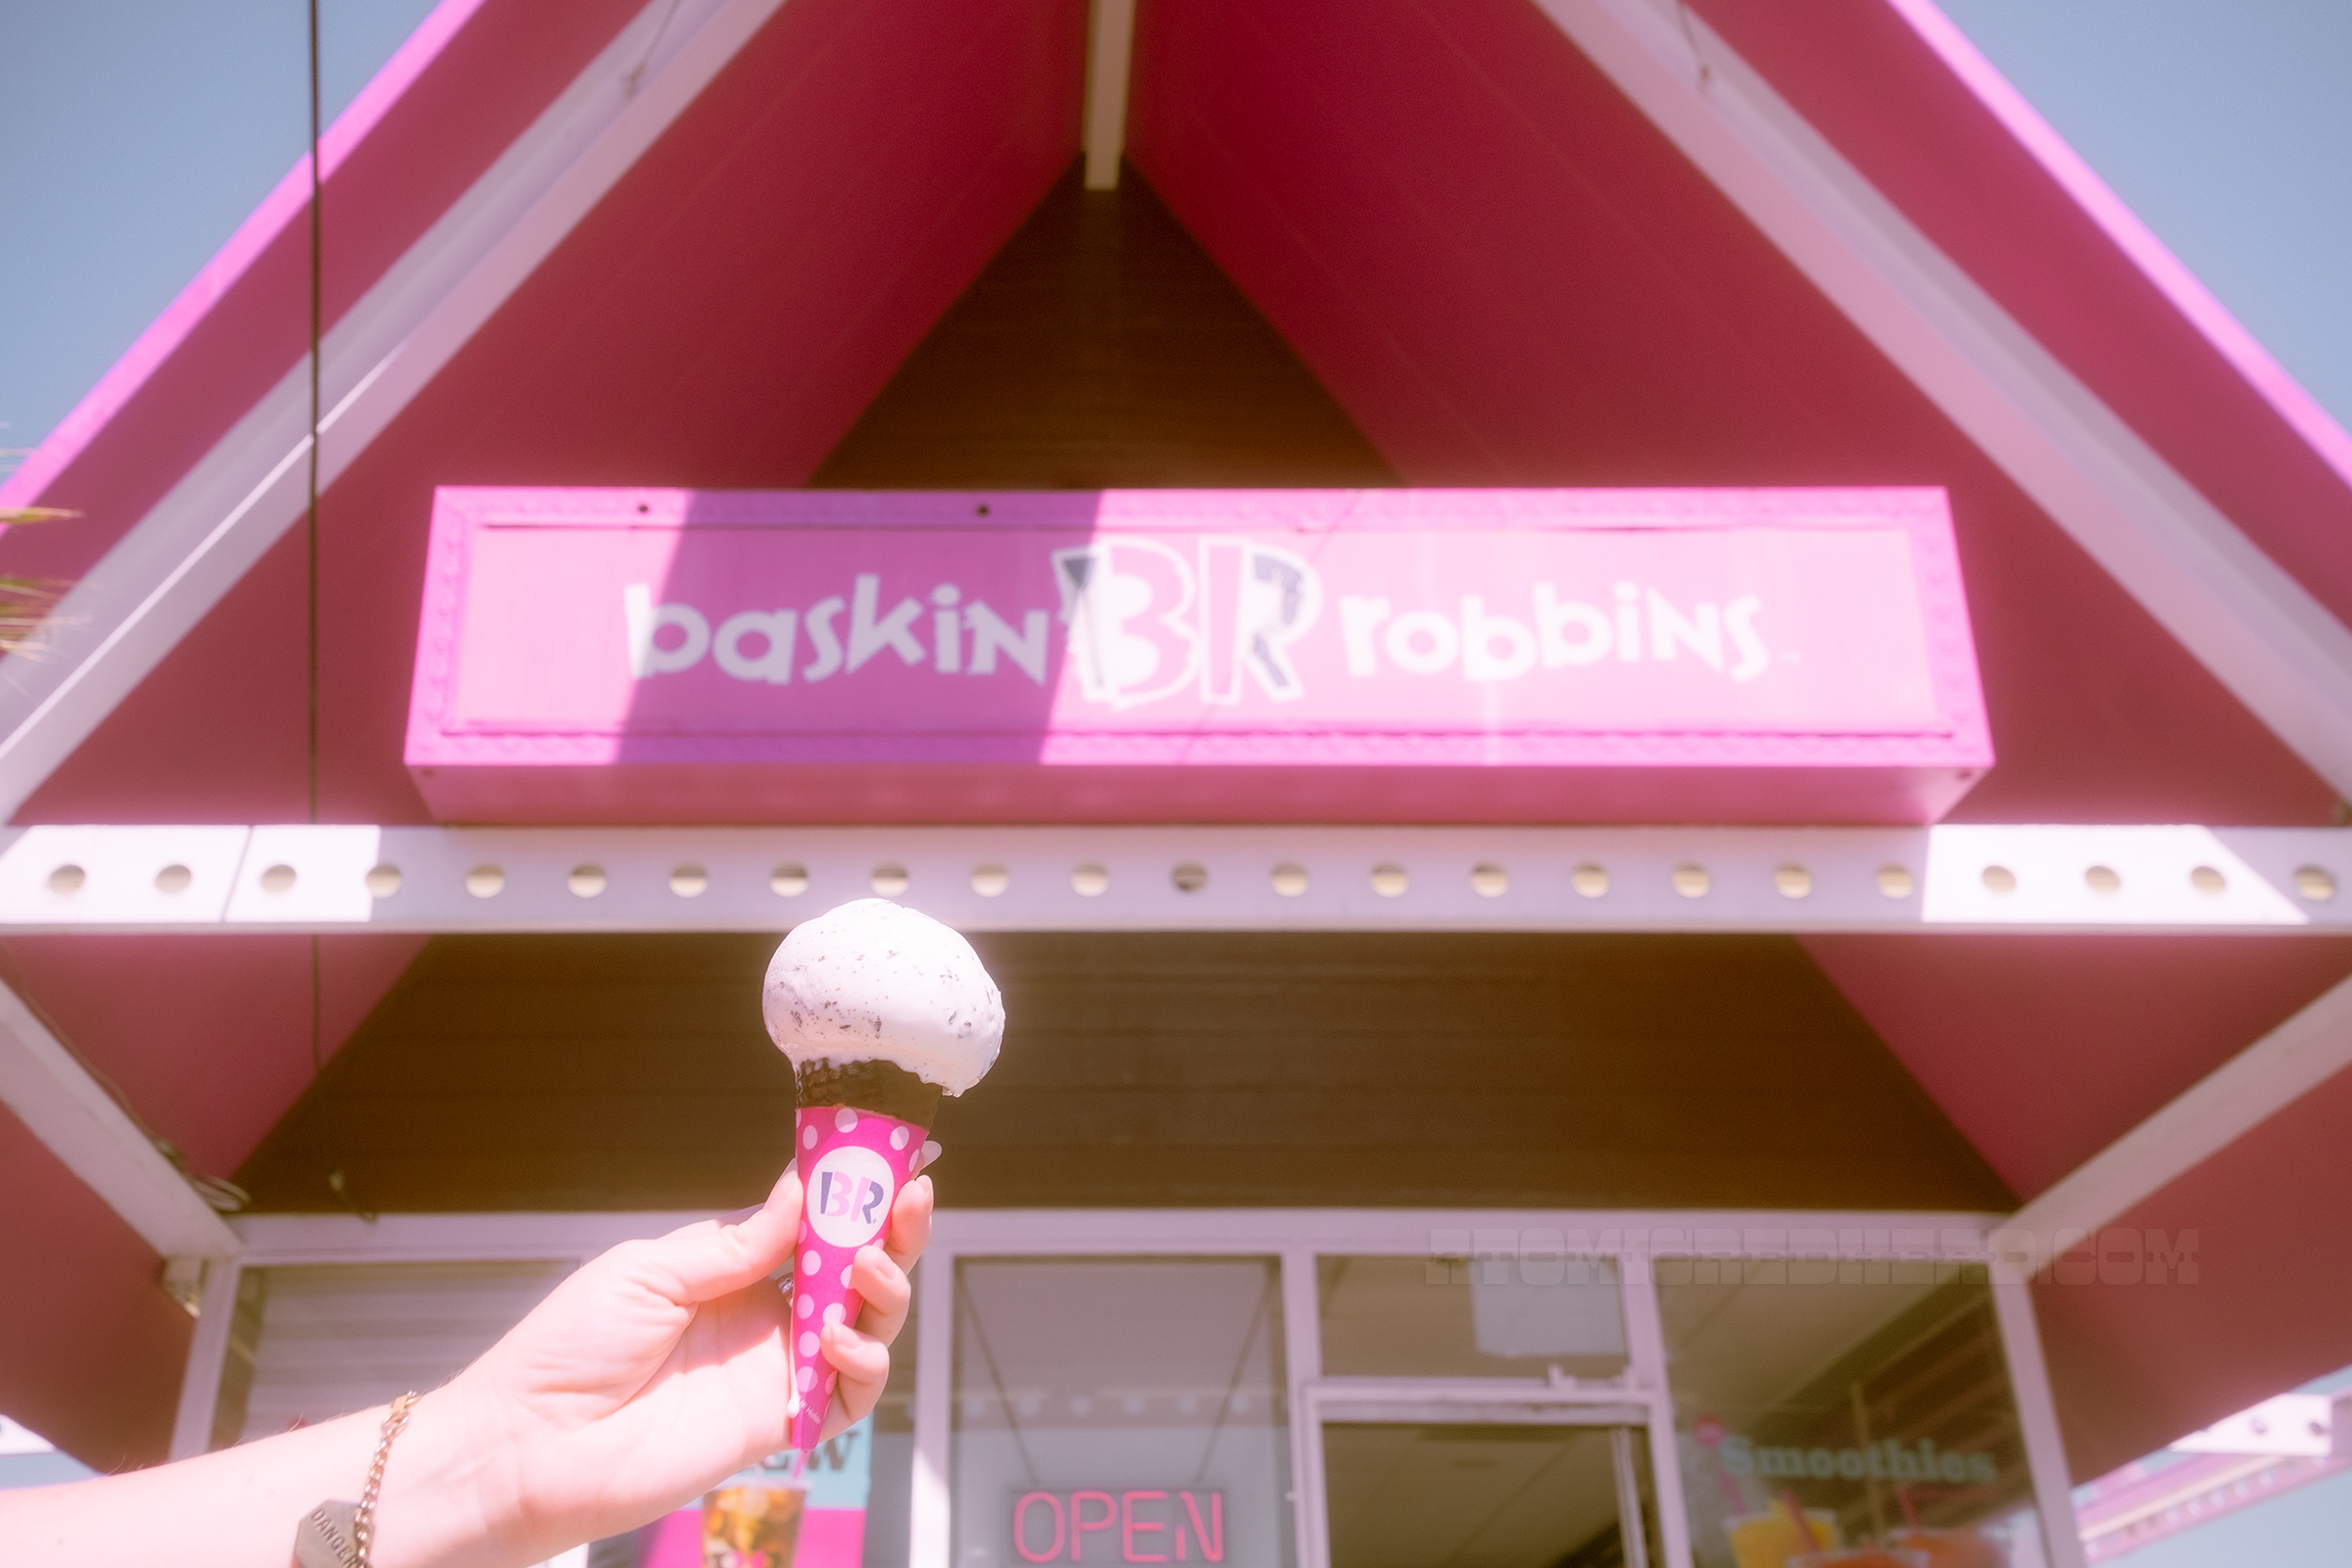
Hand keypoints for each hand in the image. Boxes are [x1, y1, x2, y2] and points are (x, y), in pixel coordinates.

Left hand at [412, 1161, 931, 1564]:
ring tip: (870, 1268)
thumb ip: (737, 1241)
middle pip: (853, 1268)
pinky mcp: (779, 1422)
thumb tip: (805, 1189)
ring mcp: (776, 1368)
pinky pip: (850, 1395)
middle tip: (913, 1196)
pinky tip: (836, 1339)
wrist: (531, 1444)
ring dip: (886, 1290)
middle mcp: (765, 1314)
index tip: (889, 1155)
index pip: (812, 1222)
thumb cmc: (571, 1348)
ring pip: (866, 1325)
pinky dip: (863, 1363)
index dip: (855, 1191)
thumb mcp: (652, 1270)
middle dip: (891, 1230)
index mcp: (732, 1268)